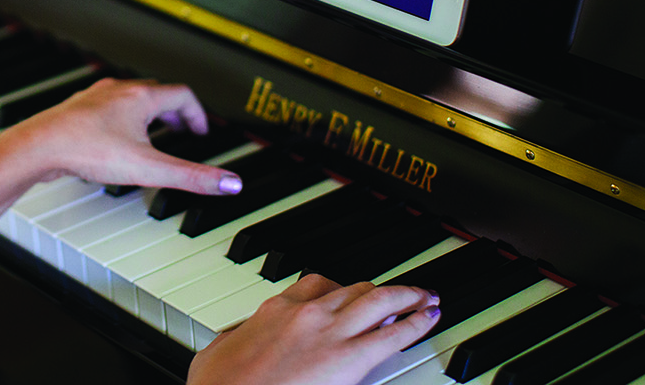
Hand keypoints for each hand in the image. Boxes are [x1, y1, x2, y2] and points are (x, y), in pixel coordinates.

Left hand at [7, 77, 240, 195]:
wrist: (38, 145)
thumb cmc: (87, 149)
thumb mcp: (149, 168)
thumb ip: (191, 176)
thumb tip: (230, 182)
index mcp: (141, 97)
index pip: (182, 94)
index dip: (197, 113)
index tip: (200, 132)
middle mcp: (118, 90)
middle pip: (156, 92)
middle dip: (174, 112)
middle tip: (181, 130)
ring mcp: (94, 97)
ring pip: (129, 98)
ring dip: (146, 113)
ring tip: (150, 134)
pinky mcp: (75, 109)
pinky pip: (105, 107)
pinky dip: (119, 119)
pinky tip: (112, 141)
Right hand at [188, 275, 440, 384]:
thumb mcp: (214, 355)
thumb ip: (231, 339)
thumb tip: (231, 339)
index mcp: (274, 310)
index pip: (312, 285)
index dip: (336, 289)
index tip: (346, 293)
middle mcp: (307, 313)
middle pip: (352, 289)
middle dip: (377, 290)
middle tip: (397, 293)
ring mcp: (332, 333)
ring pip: (378, 300)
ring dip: (406, 295)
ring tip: (424, 296)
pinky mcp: (353, 359)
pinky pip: (395, 333)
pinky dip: (417, 322)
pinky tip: (430, 317)